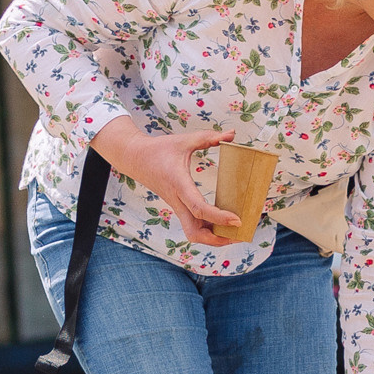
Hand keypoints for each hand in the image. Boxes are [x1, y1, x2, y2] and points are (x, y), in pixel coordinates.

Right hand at [89, 117, 241, 245]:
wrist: (135, 158)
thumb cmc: (159, 149)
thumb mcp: (184, 141)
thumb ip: (209, 137)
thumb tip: (232, 134)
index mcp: (179, 185)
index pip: (199, 208)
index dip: (218, 217)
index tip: (237, 220)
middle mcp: (178, 201)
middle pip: (194, 233)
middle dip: (216, 239)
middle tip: (239, 234)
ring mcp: (177, 207)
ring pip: (193, 234)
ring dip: (213, 238)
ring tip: (234, 234)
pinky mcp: (178, 208)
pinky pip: (193, 226)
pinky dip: (208, 231)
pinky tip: (223, 226)